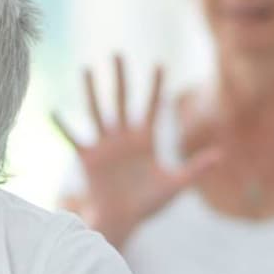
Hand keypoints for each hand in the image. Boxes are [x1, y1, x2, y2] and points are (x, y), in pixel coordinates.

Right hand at [52, 55, 219, 247]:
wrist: (123, 221)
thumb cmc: (149, 205)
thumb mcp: (175, 185)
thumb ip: (195, 168)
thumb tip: (220, 155)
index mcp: (145, 140)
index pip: (151, 106)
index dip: (156, 86)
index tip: (159, 63)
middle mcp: (124, 137)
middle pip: (122, 100)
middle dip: (121, 77)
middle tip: (118, 53)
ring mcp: (105, 145)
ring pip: (97, 111)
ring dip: (92, 91)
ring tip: (86, 69)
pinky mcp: (89, 158)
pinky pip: (74, 138)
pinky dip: (63, 126)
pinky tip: (53, 110)